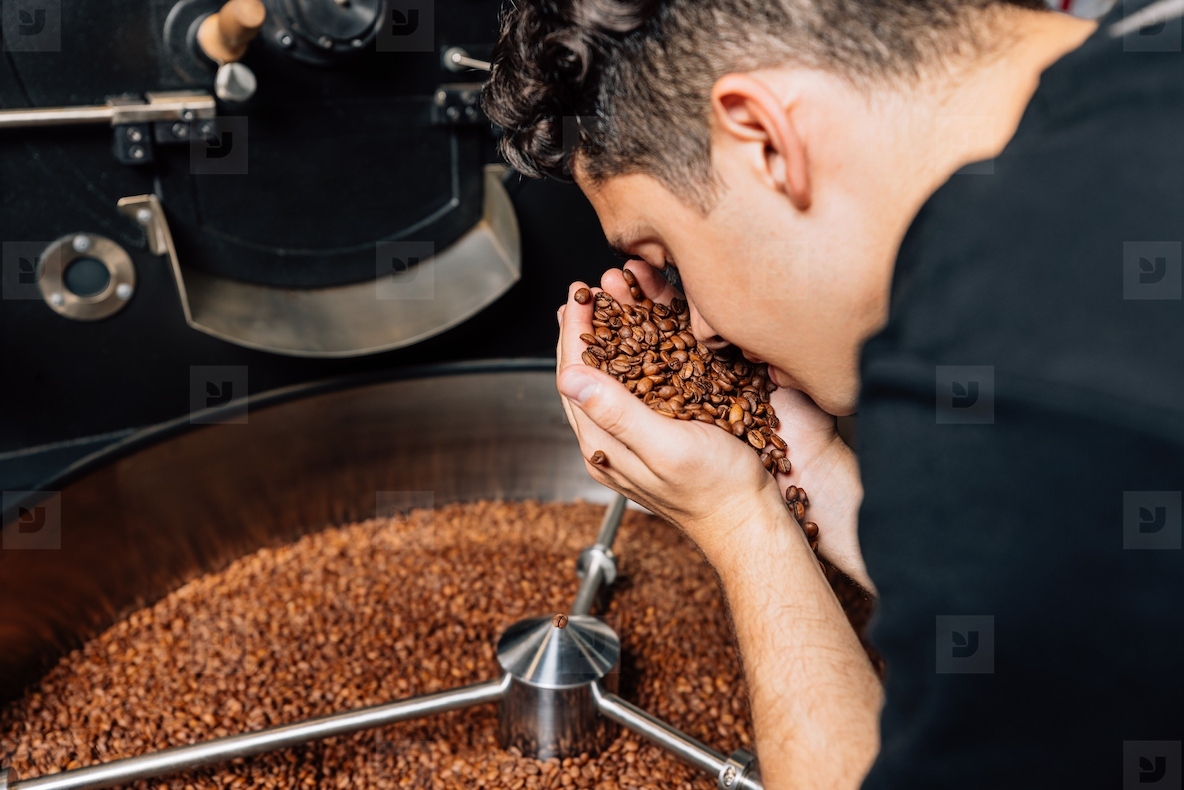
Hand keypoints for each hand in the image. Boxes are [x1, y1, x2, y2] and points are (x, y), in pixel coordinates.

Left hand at [557, 263, 868, 589]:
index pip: (575, 376)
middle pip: (584, 376)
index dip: (575, 331)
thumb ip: (618, 412)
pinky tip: (639, 345)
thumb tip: (570, 378)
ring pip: (605, 381)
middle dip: (583, 329)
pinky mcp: (654, 440)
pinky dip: (629, 358)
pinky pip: (629, 391)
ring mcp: (630, 443)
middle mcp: (609, 443)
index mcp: (604, 444)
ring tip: (604, 308)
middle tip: (586, 292)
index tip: (578, 294)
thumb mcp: (667, 447)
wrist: (750, 521)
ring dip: (603, 340)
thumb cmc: (718, 490)